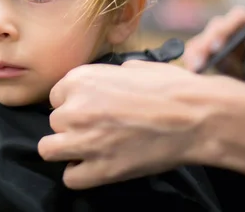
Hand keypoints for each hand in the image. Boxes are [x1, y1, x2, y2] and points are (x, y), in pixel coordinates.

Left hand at [37, 61, 220, 188]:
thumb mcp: (134, 67)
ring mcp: (84, 141)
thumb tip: (108, 80)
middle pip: (54, 122)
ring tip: (87, 149)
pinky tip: (97, 167)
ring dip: (66, 150)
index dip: (73, 103)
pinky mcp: (100, 170)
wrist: (196, 116)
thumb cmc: (171, 87)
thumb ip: (108, 74)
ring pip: (48, 149)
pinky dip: (81, 174)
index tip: (90, 108)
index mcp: (80, 79)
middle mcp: (75, 109)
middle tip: (97, 128)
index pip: (56, 96)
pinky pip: (70, 178)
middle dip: (72, 126)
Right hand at [182, 5, 244, 101]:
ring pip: (202, 38)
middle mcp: (235, 29)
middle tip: (200, 63)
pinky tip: (191, 71)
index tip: (218, 47)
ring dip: (195, 53)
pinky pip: (196, 51)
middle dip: (206, 43)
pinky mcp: (210, 51)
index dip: (226, 28)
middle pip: (216, 27)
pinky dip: (191, 60)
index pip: (238, 17)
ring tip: (193, 69)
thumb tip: (219, 56)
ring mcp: (221, 39)